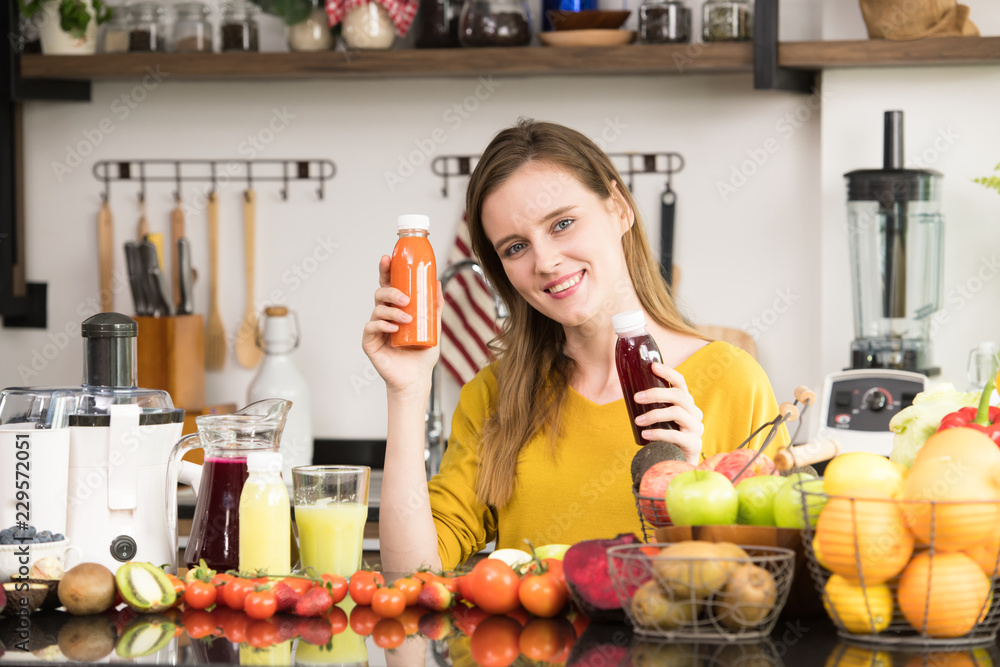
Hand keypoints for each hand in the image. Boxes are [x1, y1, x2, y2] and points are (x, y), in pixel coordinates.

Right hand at [361, 255, 440, 394]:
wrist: (417, 378)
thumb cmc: (422, 354)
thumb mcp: (433, 326)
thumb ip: (434, 306)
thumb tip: (437, 282)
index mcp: (396, 309)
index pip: (389, 285)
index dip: (386, 270)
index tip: (388, 258)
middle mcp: (384, 316)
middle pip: (380, 293)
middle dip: (391, 290)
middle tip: (405, 298)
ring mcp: (376, 328)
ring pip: (377, 309)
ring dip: (392, 311)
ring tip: (406, 319)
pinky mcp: (370, 342)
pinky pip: (371, 327)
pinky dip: (382, 325)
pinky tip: (393, 328)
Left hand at [633, 363, 703, 463]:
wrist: (679, 466)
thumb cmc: (666, 440)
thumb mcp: (661, 421)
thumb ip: (654, 408)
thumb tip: (630, 395)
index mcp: (687, 404)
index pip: (681, 383)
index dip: (668, 372)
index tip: (652, 366)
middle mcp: (695, 413)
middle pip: (678, 395)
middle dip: (655, 393)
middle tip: (636, 397)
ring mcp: (697, 428)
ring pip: (676, 412)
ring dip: (653, 414)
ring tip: (637, 421)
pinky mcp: (694, 443)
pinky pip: (675, 435)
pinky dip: (657, 433)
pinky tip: (645, 435)